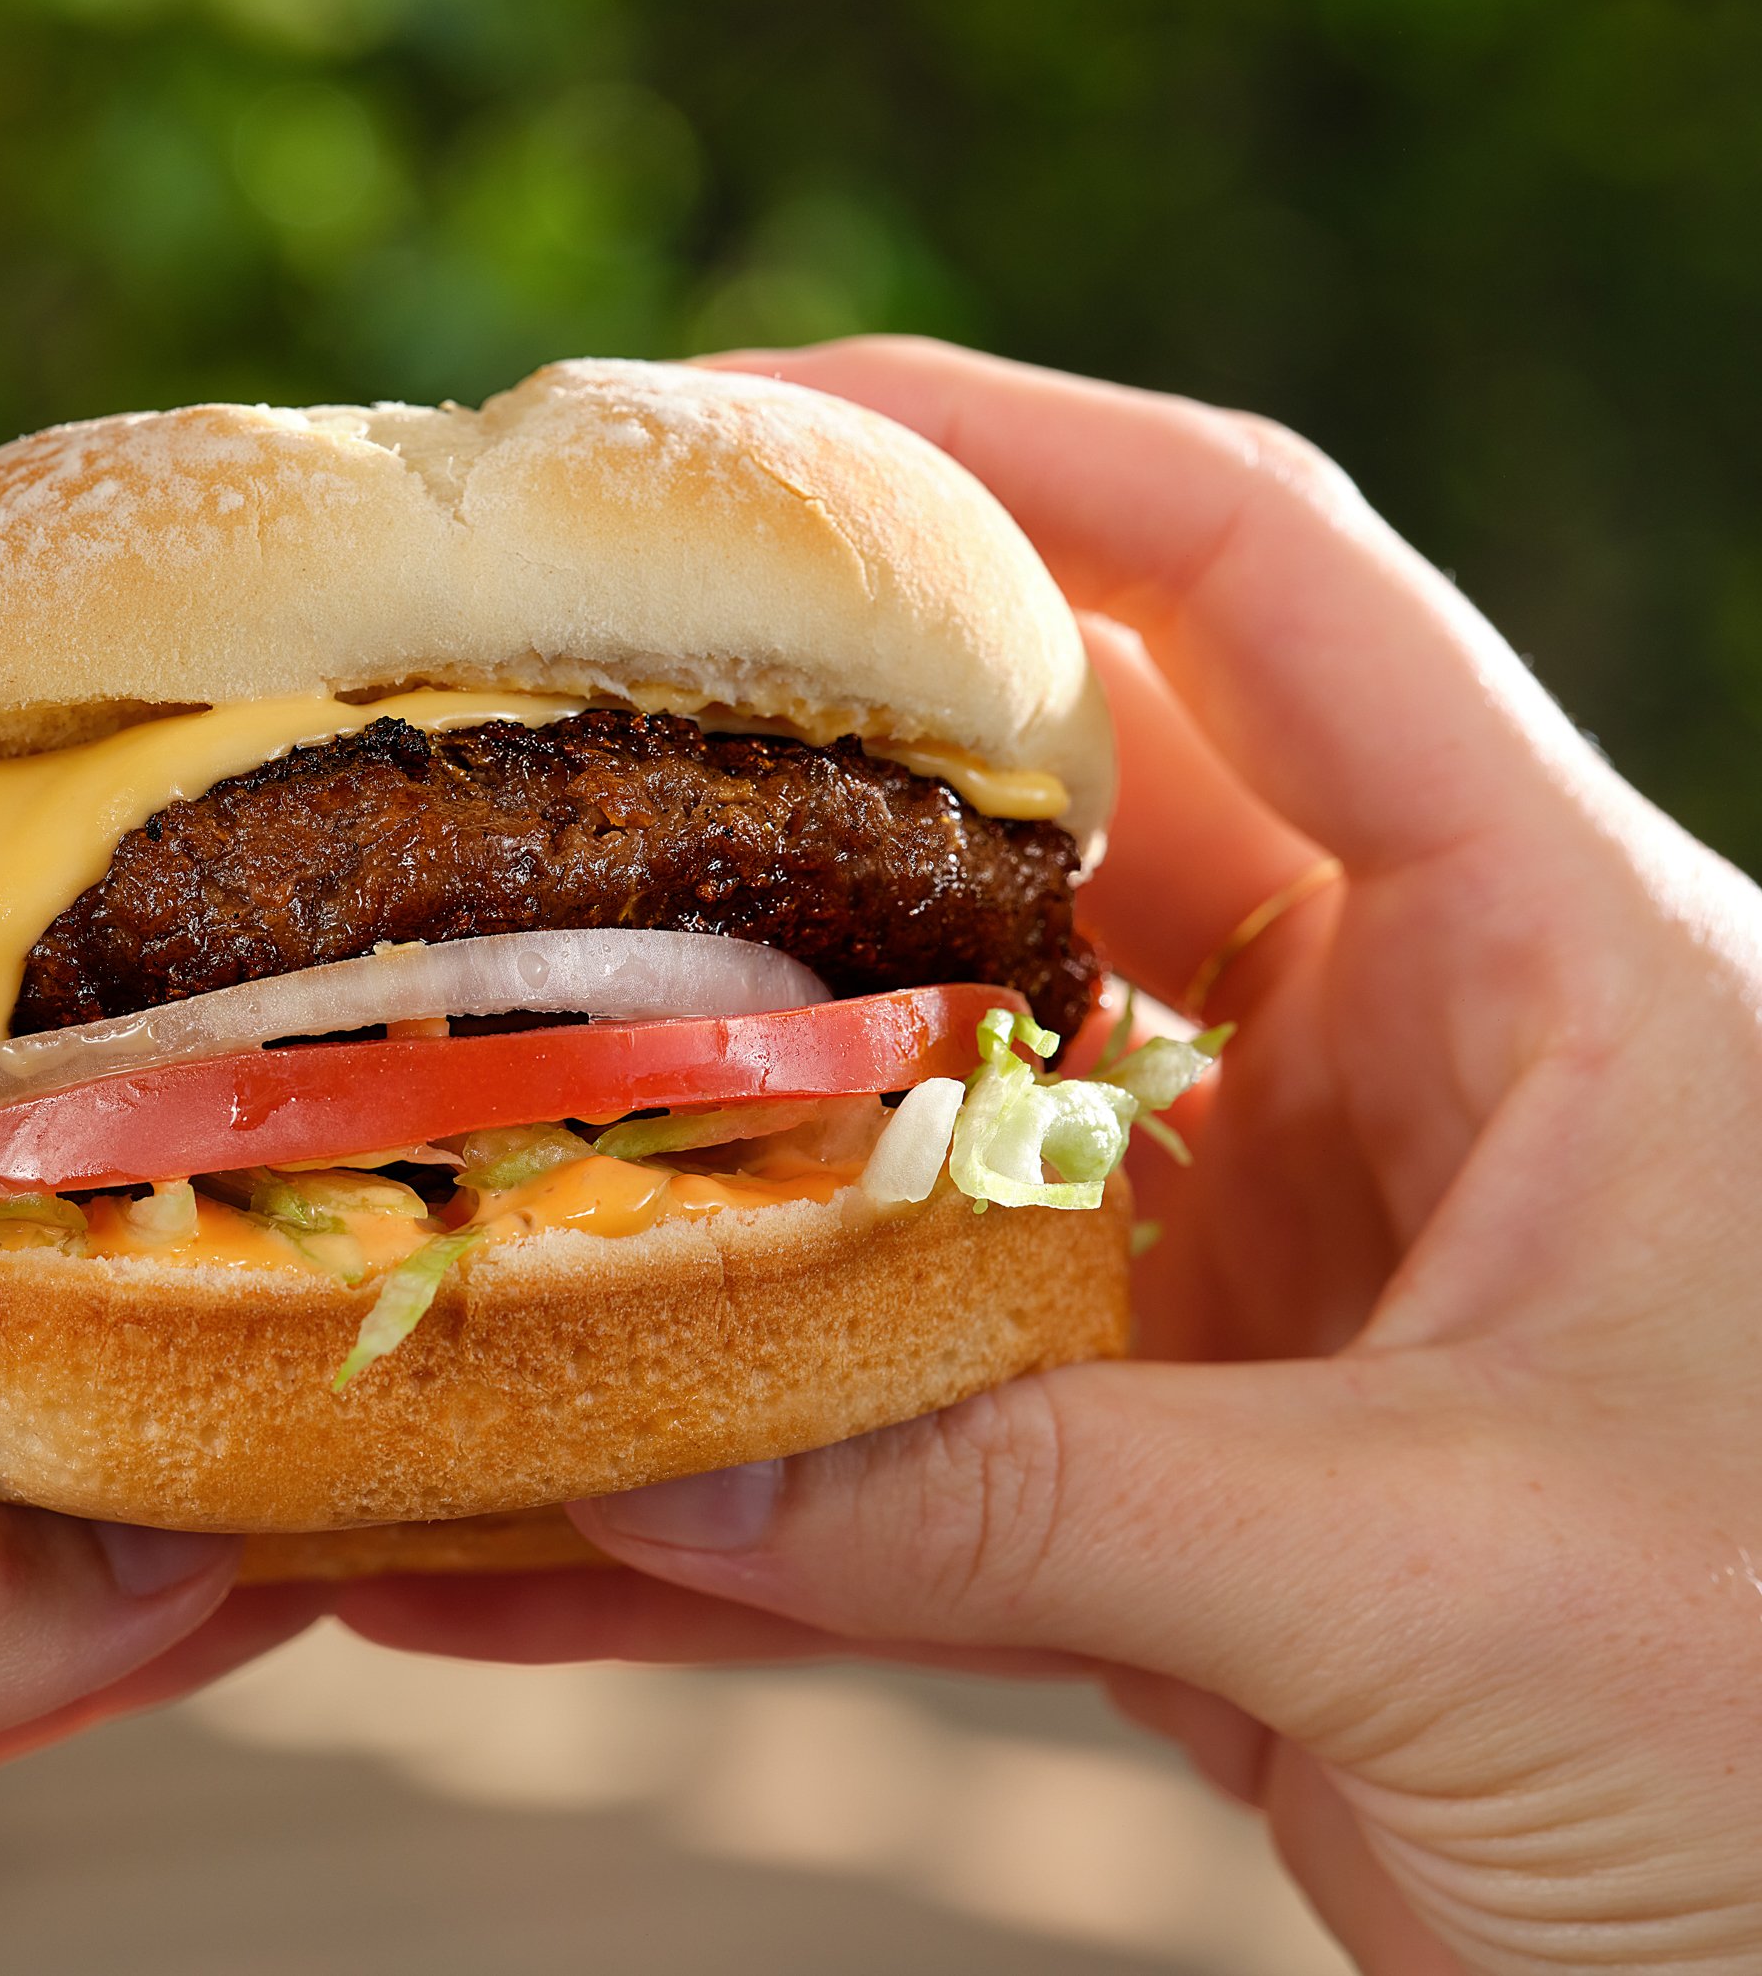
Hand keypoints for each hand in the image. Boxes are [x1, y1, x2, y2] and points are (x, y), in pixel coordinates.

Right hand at [344, 339, 1761, 1973]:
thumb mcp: (1449, 1574)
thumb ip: (1030, 1501)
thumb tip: (651, 1459)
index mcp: (1549, 955)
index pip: (1264, 580)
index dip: (1011, 448)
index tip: (743, 417)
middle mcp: (1395, 1067)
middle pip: (1033, 832)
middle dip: (773, 785)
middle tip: (506, 741)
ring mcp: (1274, 1270)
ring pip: (928, 1141)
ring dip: (703, 1160)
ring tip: (441, 1117)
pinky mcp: (1190, 1480)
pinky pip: (907, 1436)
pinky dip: (721, 1486)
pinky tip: (498, 1536)